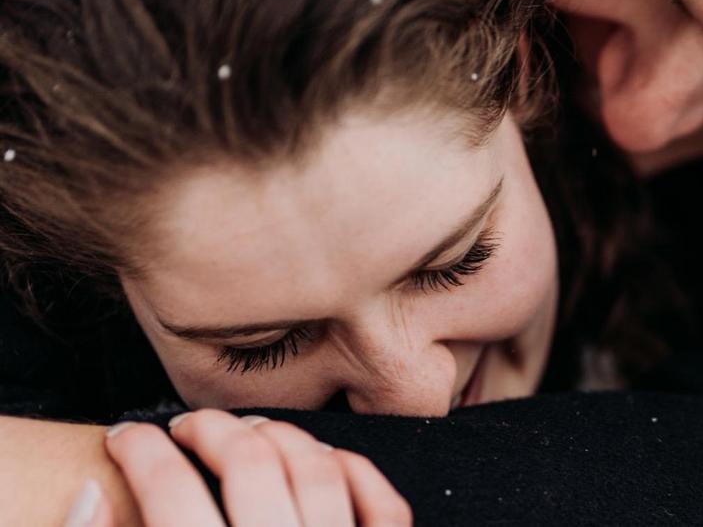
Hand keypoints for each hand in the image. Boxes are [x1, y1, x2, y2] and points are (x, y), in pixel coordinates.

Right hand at [92, 410, 410, 526]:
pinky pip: (384, 506)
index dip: (139, 451)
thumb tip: (88, 490)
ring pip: (320, 471)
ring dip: (281, 439)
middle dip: (210, 428)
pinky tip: (324, 464)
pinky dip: (356, 474)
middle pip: (251, 464)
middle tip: (186, 426)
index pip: (170, 492)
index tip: (126, 435)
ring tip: (249, 435)